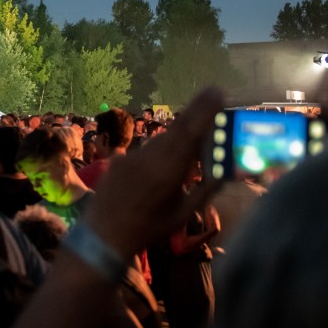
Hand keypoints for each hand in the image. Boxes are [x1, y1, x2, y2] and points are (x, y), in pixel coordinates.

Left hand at [84, 87, 223, 260]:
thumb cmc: (149, 229)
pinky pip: (145, 150)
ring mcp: (131, 156)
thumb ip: (205, 191)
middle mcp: (149, 157)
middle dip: (197, 112)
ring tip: (193, 139)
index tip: (218, 92)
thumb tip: (225, 171)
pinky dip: (158, 152)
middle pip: (177, 128)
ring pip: (162, 139)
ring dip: (178, 136)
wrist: (103, 235)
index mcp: (168, 171)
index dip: (204, 110)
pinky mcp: (119, 159)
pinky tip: (160, 167)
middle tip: (213, 96)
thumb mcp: (182, 215)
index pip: (190, 133)